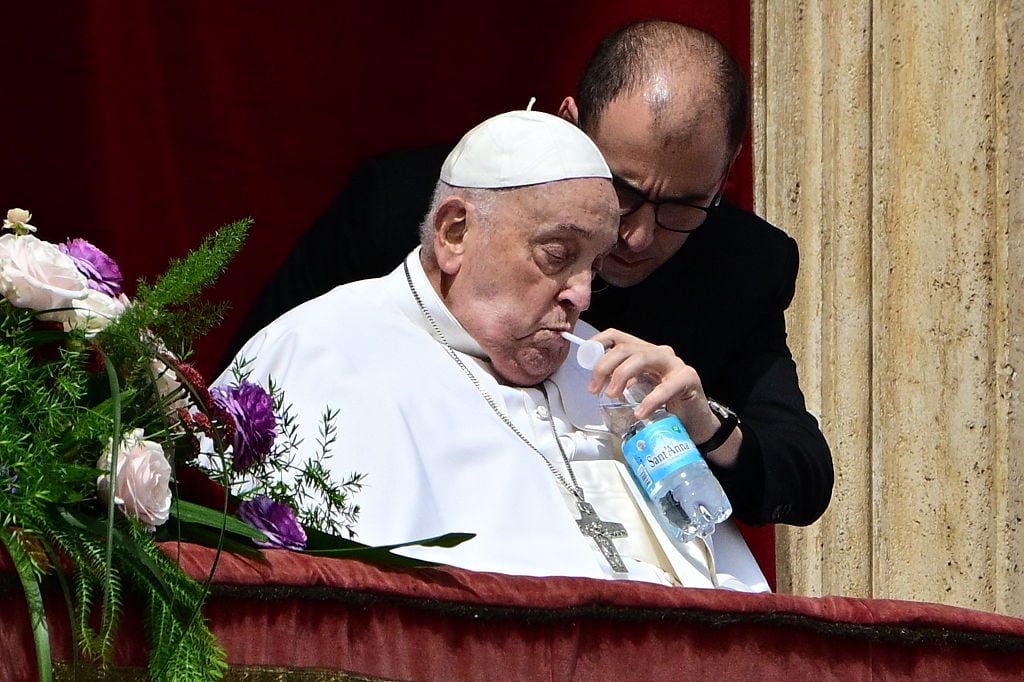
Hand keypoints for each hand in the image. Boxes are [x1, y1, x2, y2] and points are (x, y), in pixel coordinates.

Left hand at [585, 328, 720, 442]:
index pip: (618, 337)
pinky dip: (650, 400)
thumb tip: (598, 383)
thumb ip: (623, 382)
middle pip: (626, 348)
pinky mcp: (688, 378)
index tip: (585, 358)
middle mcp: (659, 353)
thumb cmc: (666, 405)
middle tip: (595, 389)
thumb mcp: (639, 390)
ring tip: (613, 395)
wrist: (694, 422)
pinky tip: (641, 412)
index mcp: (644, 353)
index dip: (598, 343)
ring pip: (642, 358)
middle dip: (604, 366)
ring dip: (622, 375)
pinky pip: (666, 387)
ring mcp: (674, 364)